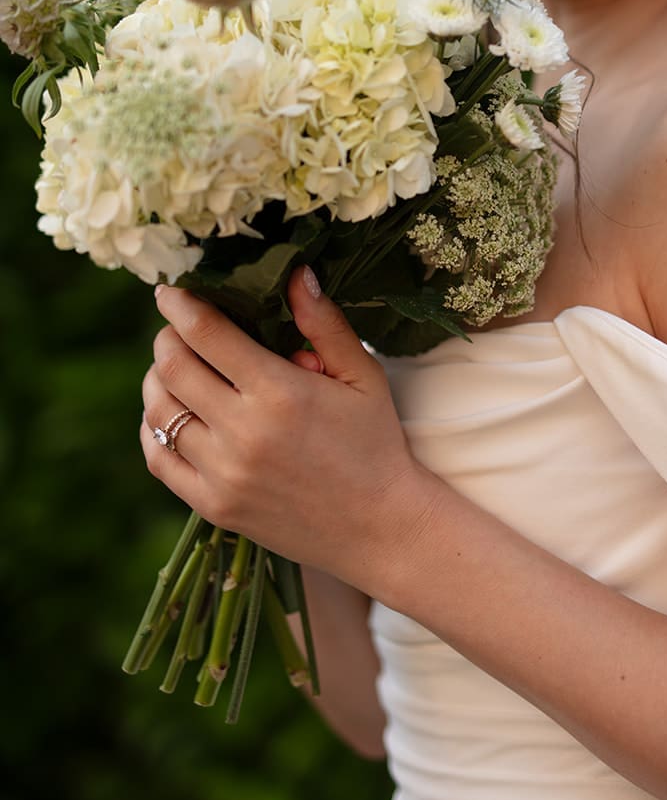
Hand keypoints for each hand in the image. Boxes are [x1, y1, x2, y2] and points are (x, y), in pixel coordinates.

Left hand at [139, 266, 436, 596]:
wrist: (380, 527)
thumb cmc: (375, 443)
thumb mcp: (362, 375)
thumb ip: (323, 323)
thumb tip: (295, 272)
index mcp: (280, 392)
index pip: (207, 334)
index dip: (181, 306)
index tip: (170, 291)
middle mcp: (243, 432)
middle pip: (172, 367)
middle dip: (168, 338)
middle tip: (177, 329)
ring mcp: (223, 473)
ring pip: (159, 411)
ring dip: (156, 380)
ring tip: (172, 368)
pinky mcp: (214, 506)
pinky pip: (159, 458)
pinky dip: (152, 428)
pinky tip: (167, 413)